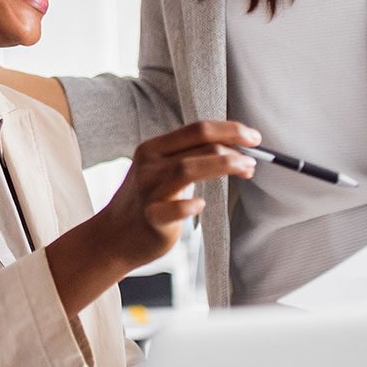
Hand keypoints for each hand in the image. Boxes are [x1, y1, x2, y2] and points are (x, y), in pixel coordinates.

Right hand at [45, 120, 257, 314]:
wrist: (112, 237)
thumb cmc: (145, 203)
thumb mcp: (160, 171)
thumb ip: (189, 159)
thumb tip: (233, 150)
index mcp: (154, 148)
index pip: (197, 129)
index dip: (229, 129)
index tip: (253, 137)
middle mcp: (150, 164)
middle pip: (197, 143)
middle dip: (232, 147)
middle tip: (254, 157)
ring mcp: (149, 190)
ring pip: (187, 168)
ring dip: (223, 166)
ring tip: (246, 170)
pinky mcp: (150, 217)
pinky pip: (171, 209)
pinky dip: (188, 205)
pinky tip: (201, 205)